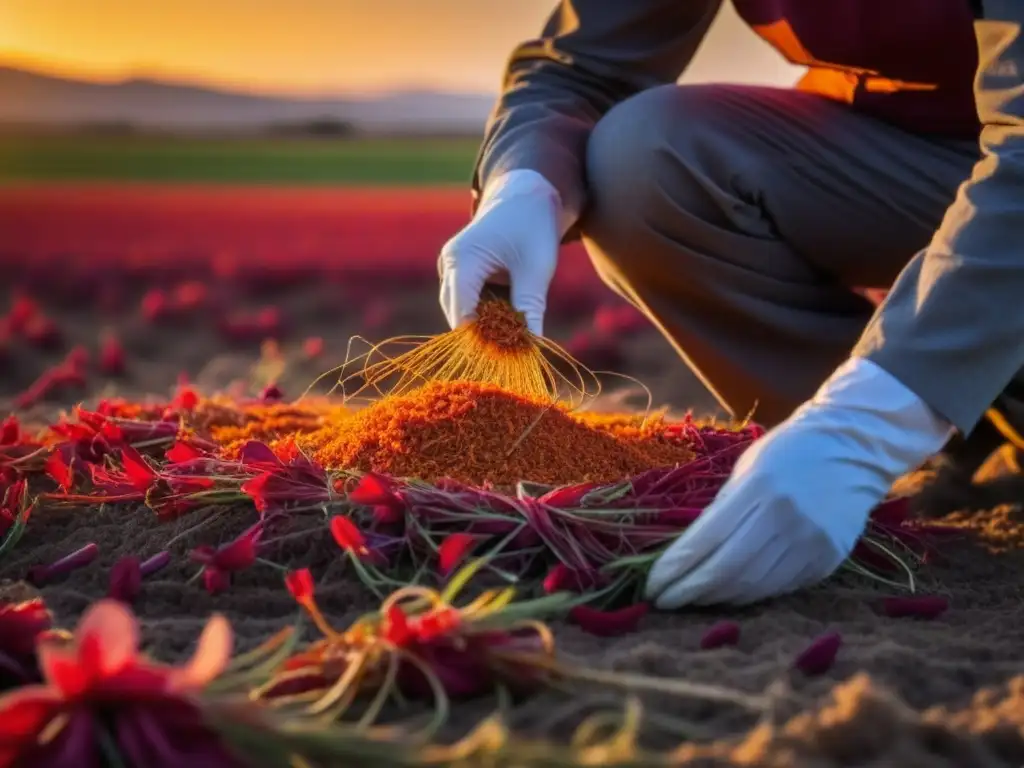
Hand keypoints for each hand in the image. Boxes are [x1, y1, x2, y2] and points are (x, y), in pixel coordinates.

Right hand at [439, 170, 561, 335]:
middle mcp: (449, 266)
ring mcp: (451, 269)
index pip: (461, 314)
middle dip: (485, 336)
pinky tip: (512, 317)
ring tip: (517, 333)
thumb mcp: (535, 268)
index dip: (482, 339)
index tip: (509, 356)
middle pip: (459, 317)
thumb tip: (533, 347)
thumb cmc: (532, 227)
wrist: (526, 197)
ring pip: (465, 312)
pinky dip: (489, 313)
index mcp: (461, 260)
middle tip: (516, 350)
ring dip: (488, 325)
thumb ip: (530, 307)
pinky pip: (470, 303)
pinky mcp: (460, 274)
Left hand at [644, 358, 952, 608]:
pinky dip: (748, 595)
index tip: (652, 586)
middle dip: (689, 591)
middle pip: (727, 571)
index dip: (676, 569)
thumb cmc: (788, 452)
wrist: (853, 447)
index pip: (706, 540)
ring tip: (691, 600)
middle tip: (664, 602)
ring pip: (753, 586)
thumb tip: (686, 554)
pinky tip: (728, 595)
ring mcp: (810, 542)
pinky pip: (779, 587)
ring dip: (716, 598)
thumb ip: (720, 510)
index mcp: (758, 488)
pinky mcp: (827, 559)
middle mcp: (785, 518)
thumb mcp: (746, 468)